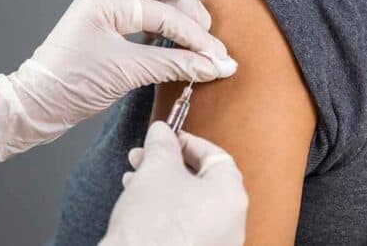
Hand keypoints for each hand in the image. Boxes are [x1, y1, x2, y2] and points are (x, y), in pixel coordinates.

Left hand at [0, 0, 237, 160]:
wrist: (35, 104)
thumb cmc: (70, 85)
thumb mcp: (127, 73)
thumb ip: (174, 65)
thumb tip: (213, 65)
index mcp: (106, 2)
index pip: (164, 14)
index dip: (196, 38)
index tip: (219, 58)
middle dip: (184, 2)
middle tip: (204, 31)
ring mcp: (99, 10)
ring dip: (170, 5)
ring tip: (190, 31)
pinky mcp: (99, 26)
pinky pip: (134, 9)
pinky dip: (156, 19)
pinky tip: (167, 38)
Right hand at [100, 122, 247, 245]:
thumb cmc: (152, 227)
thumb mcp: (155, 169)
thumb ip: (162, 144)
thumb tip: (162, 132)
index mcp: (231, 197)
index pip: (216, 155)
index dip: (187, 141)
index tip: (166, 136)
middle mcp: (231, 223)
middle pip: (202, 180)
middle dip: (168, 163)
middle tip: (145, 155)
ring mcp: (216, 243)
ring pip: (191, 203)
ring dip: (162, 185)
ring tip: (135, 179)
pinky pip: (185, 225)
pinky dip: (165, 210)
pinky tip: (140, 204)